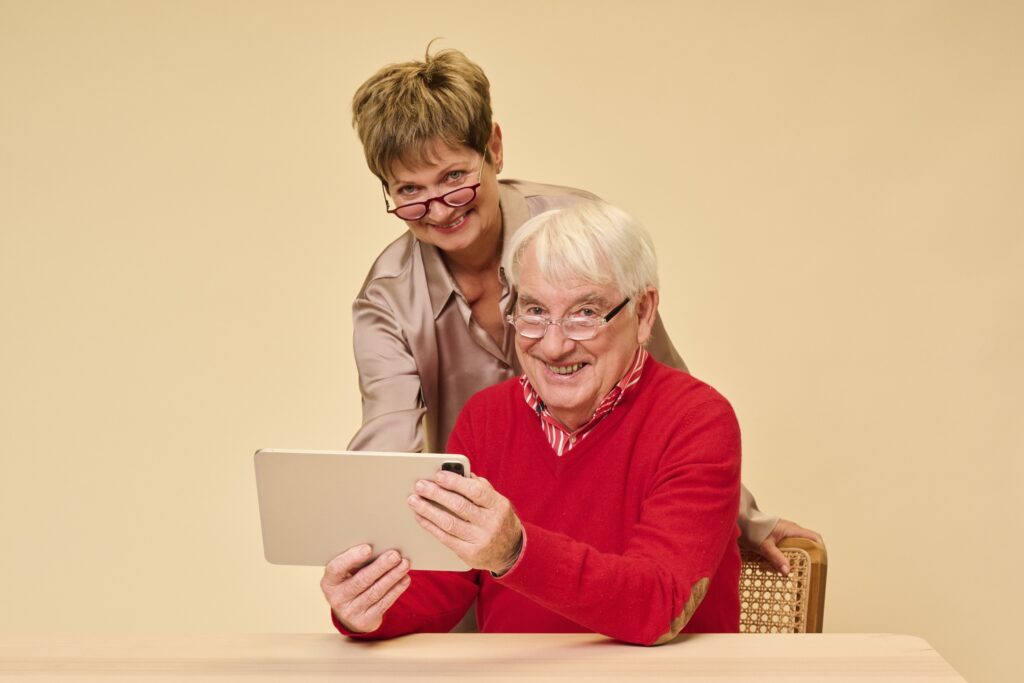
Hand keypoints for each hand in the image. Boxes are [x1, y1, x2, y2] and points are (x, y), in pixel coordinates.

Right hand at [320, 544, 410, 632]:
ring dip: (392, 577)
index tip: (368, 548)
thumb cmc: (351, 582)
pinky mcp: (364, 621)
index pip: (336, 568)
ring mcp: (350, 612)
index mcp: (329, 581)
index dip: (352, 558)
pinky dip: (396, 589)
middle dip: (380, 567)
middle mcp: (337, 598)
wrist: (350, 613)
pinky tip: (404, 579)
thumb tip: (380, 547)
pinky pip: (383, 604)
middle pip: (360, 581)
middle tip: (395, 555)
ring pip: (375, 592)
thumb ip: (356, 562)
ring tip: (404, 564)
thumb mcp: (346, 573)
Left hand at [408, 470, 522, 573]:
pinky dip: (430, 526)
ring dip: (428, 510)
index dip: (456, 482)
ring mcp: (480, 540)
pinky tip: (420, 517)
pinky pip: (445, 538)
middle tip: (420, 486)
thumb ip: (480, 487)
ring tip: (414, 500)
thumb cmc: (498, 519)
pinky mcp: (469, 554)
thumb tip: (458, 473)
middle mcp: (491, 523)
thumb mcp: (496, 502)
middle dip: (436, 494)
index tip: (438, 475)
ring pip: (449, 523)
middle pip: (459, 506)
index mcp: (499, 506)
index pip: (476, 491)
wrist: (511, 552)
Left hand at [758, 519, 823, 574]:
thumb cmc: (753, 529)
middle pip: (806, 545)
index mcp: (792, 529)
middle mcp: (791, 530)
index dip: (820, 549)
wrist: (741, 520)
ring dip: (793, 558)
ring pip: (795, 547)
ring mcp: (784, 533)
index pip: (814, 537)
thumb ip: (776, 558)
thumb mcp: (765, 546)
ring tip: (790, 570)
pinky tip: (777, 565)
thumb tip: (788, 572)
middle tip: (805, 570)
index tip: (820, 562)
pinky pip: (785, 548)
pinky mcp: (777, 537)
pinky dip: (784, 556)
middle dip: (806, 558)